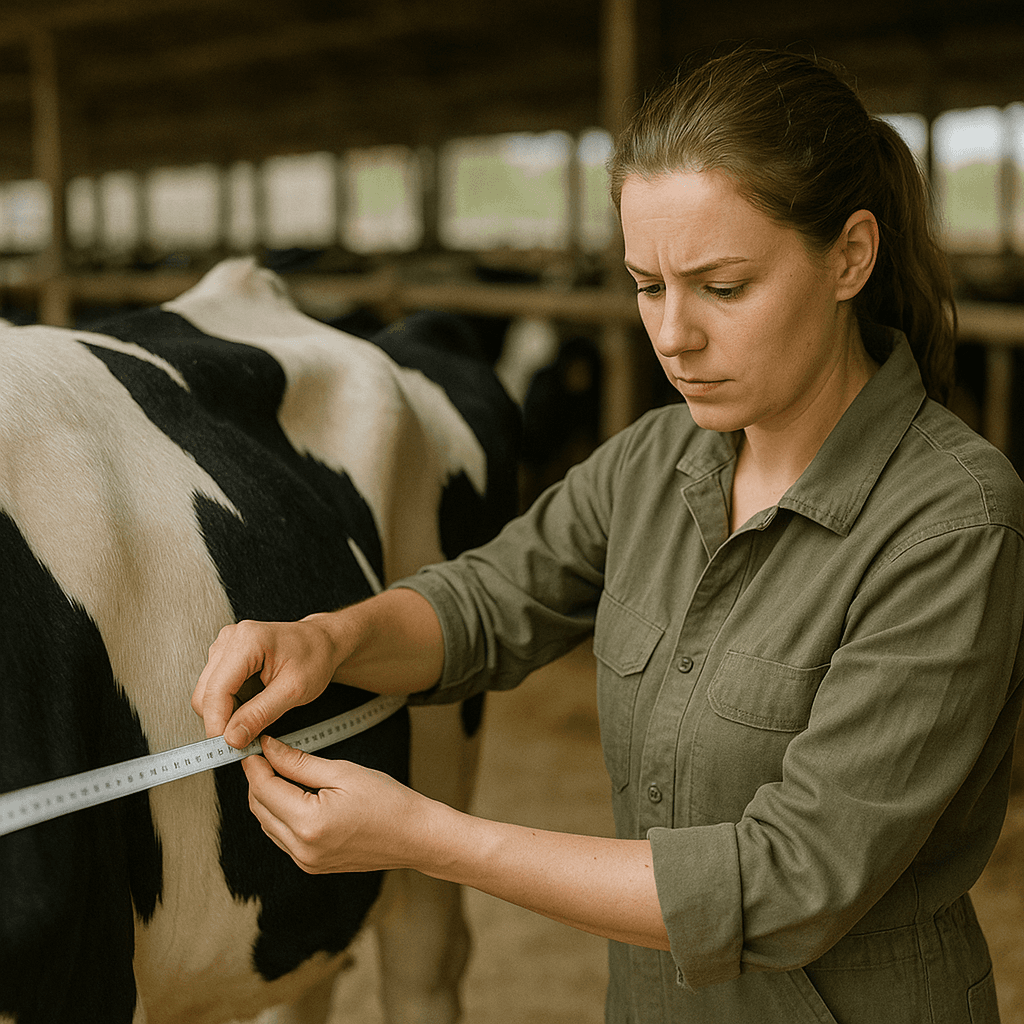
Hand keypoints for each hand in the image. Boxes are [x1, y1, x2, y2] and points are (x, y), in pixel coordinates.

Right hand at [192, 616, 346, 747]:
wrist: (322, 643)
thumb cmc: (315, 656)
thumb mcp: (294, 690)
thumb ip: (260, 714)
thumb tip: (232, 737)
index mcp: (247, 640)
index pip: (216, 689)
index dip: (217, 723)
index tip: (226, 746)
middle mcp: (230, 639)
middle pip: (205, 693)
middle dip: (221, 721)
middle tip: (244, 738)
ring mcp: (225, 647)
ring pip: (207, 694)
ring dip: (226, 713)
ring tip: (257, 715)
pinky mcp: (225, 657)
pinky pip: (216, 690)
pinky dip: (230, 705)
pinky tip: (252, 704)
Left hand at [243, 735, 431, 873]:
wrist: (415, 836)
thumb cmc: (387, 801)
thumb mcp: (342, 772)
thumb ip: (299, 762)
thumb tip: (268, 749)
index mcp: (309, 823)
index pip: (264, 789)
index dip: (255, 764)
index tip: (254, 744)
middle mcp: (302, 848)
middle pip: (260, 808)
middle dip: (257, 779)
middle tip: (264, 754)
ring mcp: (306, 861)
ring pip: (267, 824)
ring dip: (266, 798)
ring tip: (278, 770)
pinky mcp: (312, 865)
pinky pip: (282, 838)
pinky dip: (279, 815)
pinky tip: (292, 795)